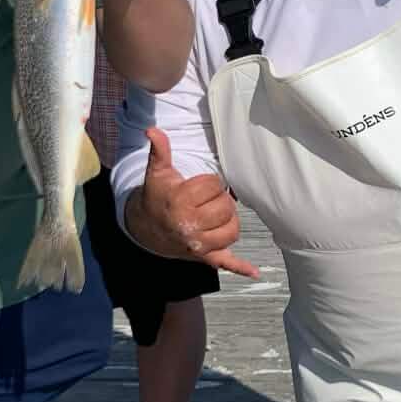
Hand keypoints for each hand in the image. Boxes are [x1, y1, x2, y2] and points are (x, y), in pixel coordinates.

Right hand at [129, 128, 257, 278]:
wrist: (146, 228)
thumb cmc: (157, 196)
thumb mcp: (157, 173)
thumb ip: (159, 151)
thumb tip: (152, 130)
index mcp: (180, 202)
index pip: (213, 185)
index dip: (207, 183)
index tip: (195, 187)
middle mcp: (190, 226)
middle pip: (225, 207)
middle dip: (218, 201)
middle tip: (204, 201)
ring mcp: (198, 244)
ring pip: (232, 230)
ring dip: (228, 221)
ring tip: (214, 215)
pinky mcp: (205, 257)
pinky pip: (225, 262)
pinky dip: (240, 267)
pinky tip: (254, 271)